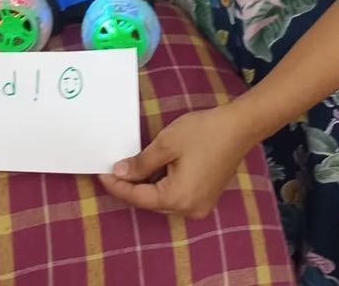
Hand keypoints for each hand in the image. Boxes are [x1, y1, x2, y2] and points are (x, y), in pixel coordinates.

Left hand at [98, 102, 257, 218]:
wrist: (238, 128)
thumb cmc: (202, 132)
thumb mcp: (166, 143)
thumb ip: (141, 163)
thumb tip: (121, 173)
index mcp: (177, 198)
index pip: (138, 197)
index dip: (117, 186)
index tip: (100, 173)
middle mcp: (188, 210)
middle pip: (150, 202)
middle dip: (129, 187)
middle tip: (111, 170)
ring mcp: (199, 206)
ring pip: (162, 200)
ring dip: (145, 187)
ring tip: (127, 169)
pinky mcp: (205, 198)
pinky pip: (176, 197)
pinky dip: (161, 186)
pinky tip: (151, 171)